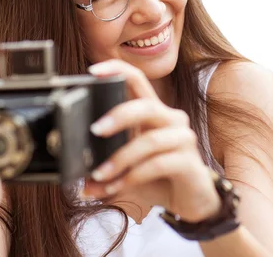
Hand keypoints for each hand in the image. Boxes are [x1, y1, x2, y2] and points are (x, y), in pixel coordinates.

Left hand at [82, 59, 220, 222]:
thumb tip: (81, 183)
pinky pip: (157, 164)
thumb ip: (105, 171)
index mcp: (154, 112)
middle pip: (146, 105)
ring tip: (100, 174)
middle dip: (118, 116)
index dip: (117, 70)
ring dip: (120, 158)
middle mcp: (171, 120)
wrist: (191, 201)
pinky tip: (117, 187)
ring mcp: (182, 139)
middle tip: (94, 130)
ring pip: (149, 140)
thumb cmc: (159, 177)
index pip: (137, 80)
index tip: (92, 71)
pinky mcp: (189, 161)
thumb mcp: (126, 170)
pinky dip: (133, 176)